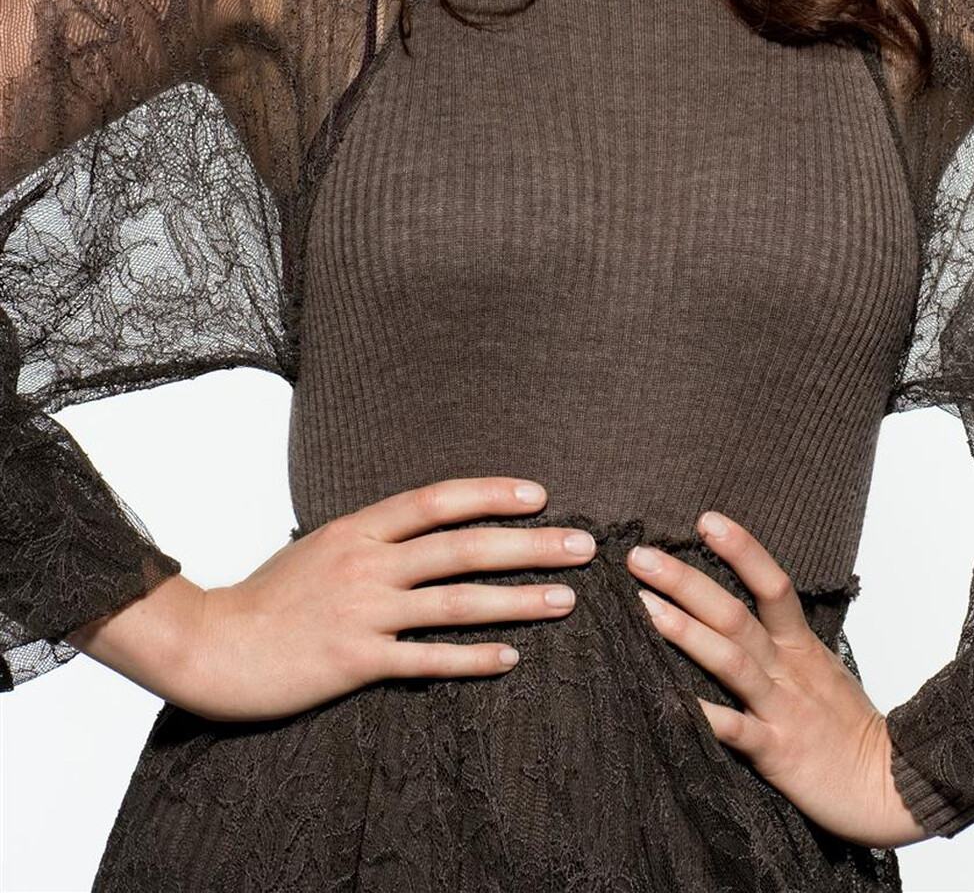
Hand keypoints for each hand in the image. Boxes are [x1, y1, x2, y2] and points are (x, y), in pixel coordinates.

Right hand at [170, 477, 593, 721]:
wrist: (212, 645)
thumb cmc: (266, 597)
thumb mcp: (318, 548)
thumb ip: (369, 539)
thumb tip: (416, 530)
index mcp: (358, 527)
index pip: (437, 500)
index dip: (491, 493)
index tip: (539, 494)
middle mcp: (367, 562)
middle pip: (462, 546)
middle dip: (529, 544)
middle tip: (582, 545)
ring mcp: (363, 611)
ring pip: (455, 601)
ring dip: (517, 600)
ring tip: (565, 600)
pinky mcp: (356, 660)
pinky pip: (426, 659)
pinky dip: (472, 658)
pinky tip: (510, 658)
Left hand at [626, 510, 928, 847]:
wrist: (891, 786)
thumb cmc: (849, 729)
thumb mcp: (822, 672)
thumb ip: (784, 645)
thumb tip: (739, 618)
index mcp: (801, 647)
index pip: (772, 584)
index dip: (741, 549)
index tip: (705, 520)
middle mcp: (788, 670)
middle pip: (735, 615)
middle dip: (686, 582)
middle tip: (640, 557)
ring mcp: (782, 709)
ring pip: (731, 661)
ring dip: (685, 631)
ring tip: (643, 606)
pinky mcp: (778, 753)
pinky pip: (736, 731)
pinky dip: (704, 714)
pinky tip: (667, 701)